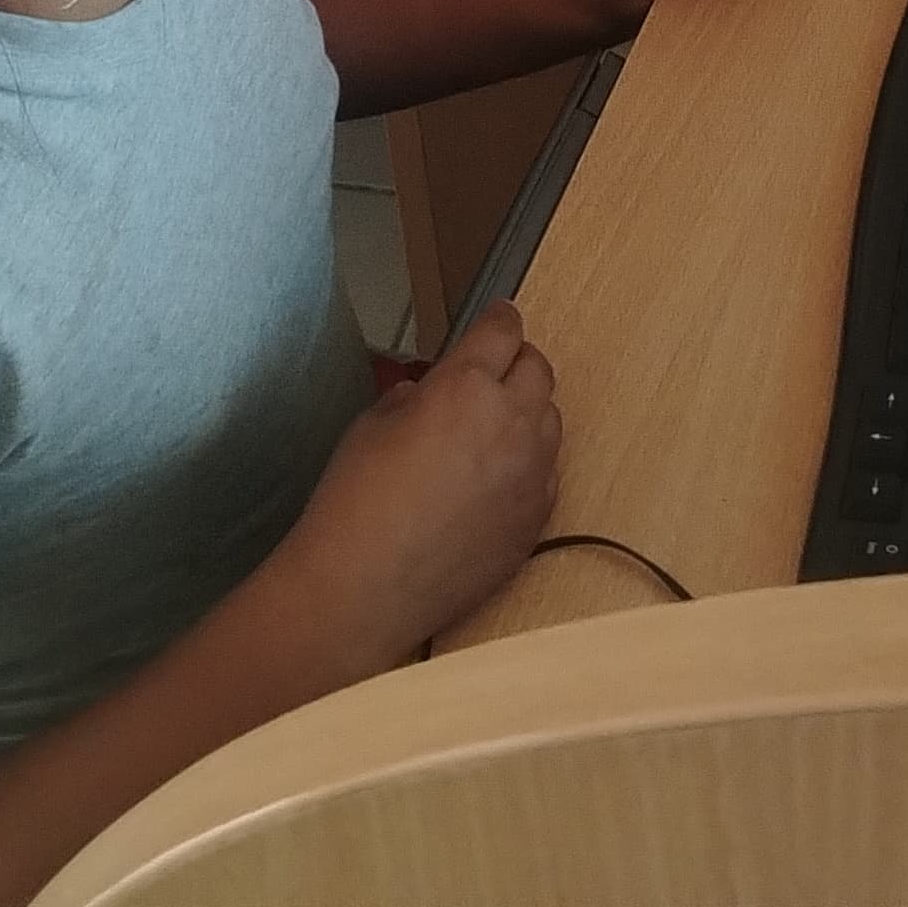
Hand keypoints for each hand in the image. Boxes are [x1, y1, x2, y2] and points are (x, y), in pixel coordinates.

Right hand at [277, 301, 560, 671]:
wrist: (366, 589)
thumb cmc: (357, 500)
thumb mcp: (374, 422)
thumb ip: (417, 395)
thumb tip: (433, 394)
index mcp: (467, 386)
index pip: (503, 330)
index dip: (499, 319)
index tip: (497, 318)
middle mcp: (511, 423)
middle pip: (539, 369)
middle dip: (516, 363)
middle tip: (490, 375)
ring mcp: (531, 475)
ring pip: (550, 420)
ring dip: (527, 414)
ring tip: (491, 431)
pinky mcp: (536, 520)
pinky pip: (547, 473)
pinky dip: (528, 465)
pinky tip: (493, 482)